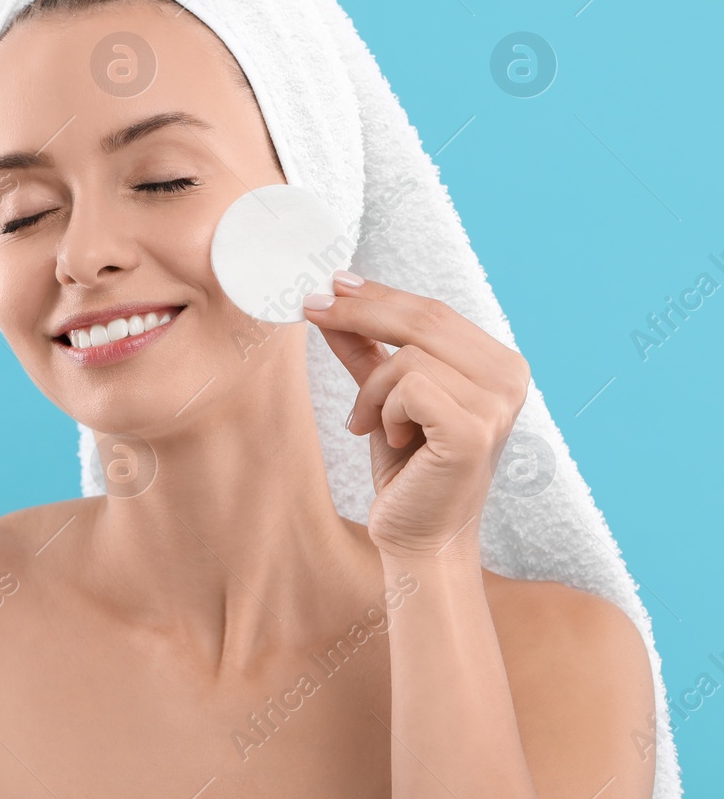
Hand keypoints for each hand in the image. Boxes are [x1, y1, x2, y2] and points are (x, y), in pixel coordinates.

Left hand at [303, 272, 531, 559]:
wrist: (421, 537)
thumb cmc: (409, 469)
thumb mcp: (385, 397)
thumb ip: (368, 352)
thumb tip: (333, 303)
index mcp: (500, 365)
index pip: (434, 310)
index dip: (380, 293)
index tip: (333, 282)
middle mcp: (510, 379)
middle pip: (423, 319)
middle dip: (358, 311)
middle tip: (311, 309)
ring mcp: (497, 405)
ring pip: (408, 356)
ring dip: (371, 390)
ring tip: (371, 424)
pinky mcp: (473, 430)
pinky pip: (407, 387)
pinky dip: (383, 410)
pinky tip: (393, 440)